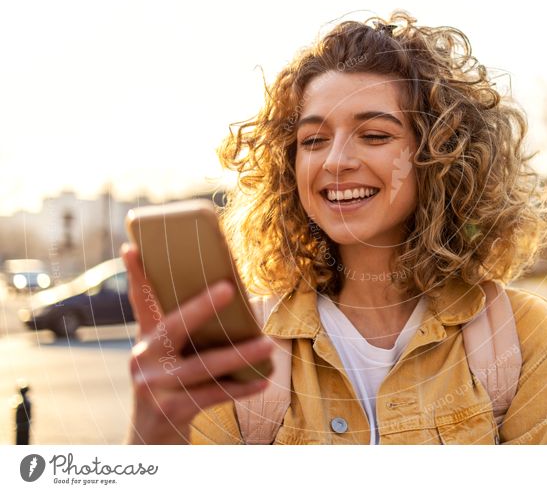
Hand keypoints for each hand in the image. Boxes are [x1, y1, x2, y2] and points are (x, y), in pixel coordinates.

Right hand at [121, 243, 273, 443]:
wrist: (151, 444)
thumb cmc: (173, 391)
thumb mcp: (171, 361)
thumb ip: (189, 337)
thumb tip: (237, 302)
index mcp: (146, 341)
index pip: (141, 303)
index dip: (136, 275)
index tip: (132, 247)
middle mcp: (143, 360)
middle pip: (173, 326)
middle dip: (202, 306)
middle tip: (229, 288)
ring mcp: (154, 386)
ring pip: (203, 365)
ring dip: (240, 355)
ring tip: (268, 344)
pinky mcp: (168, 410)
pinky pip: (212, 395)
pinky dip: (241, 388)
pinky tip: (263, 382)